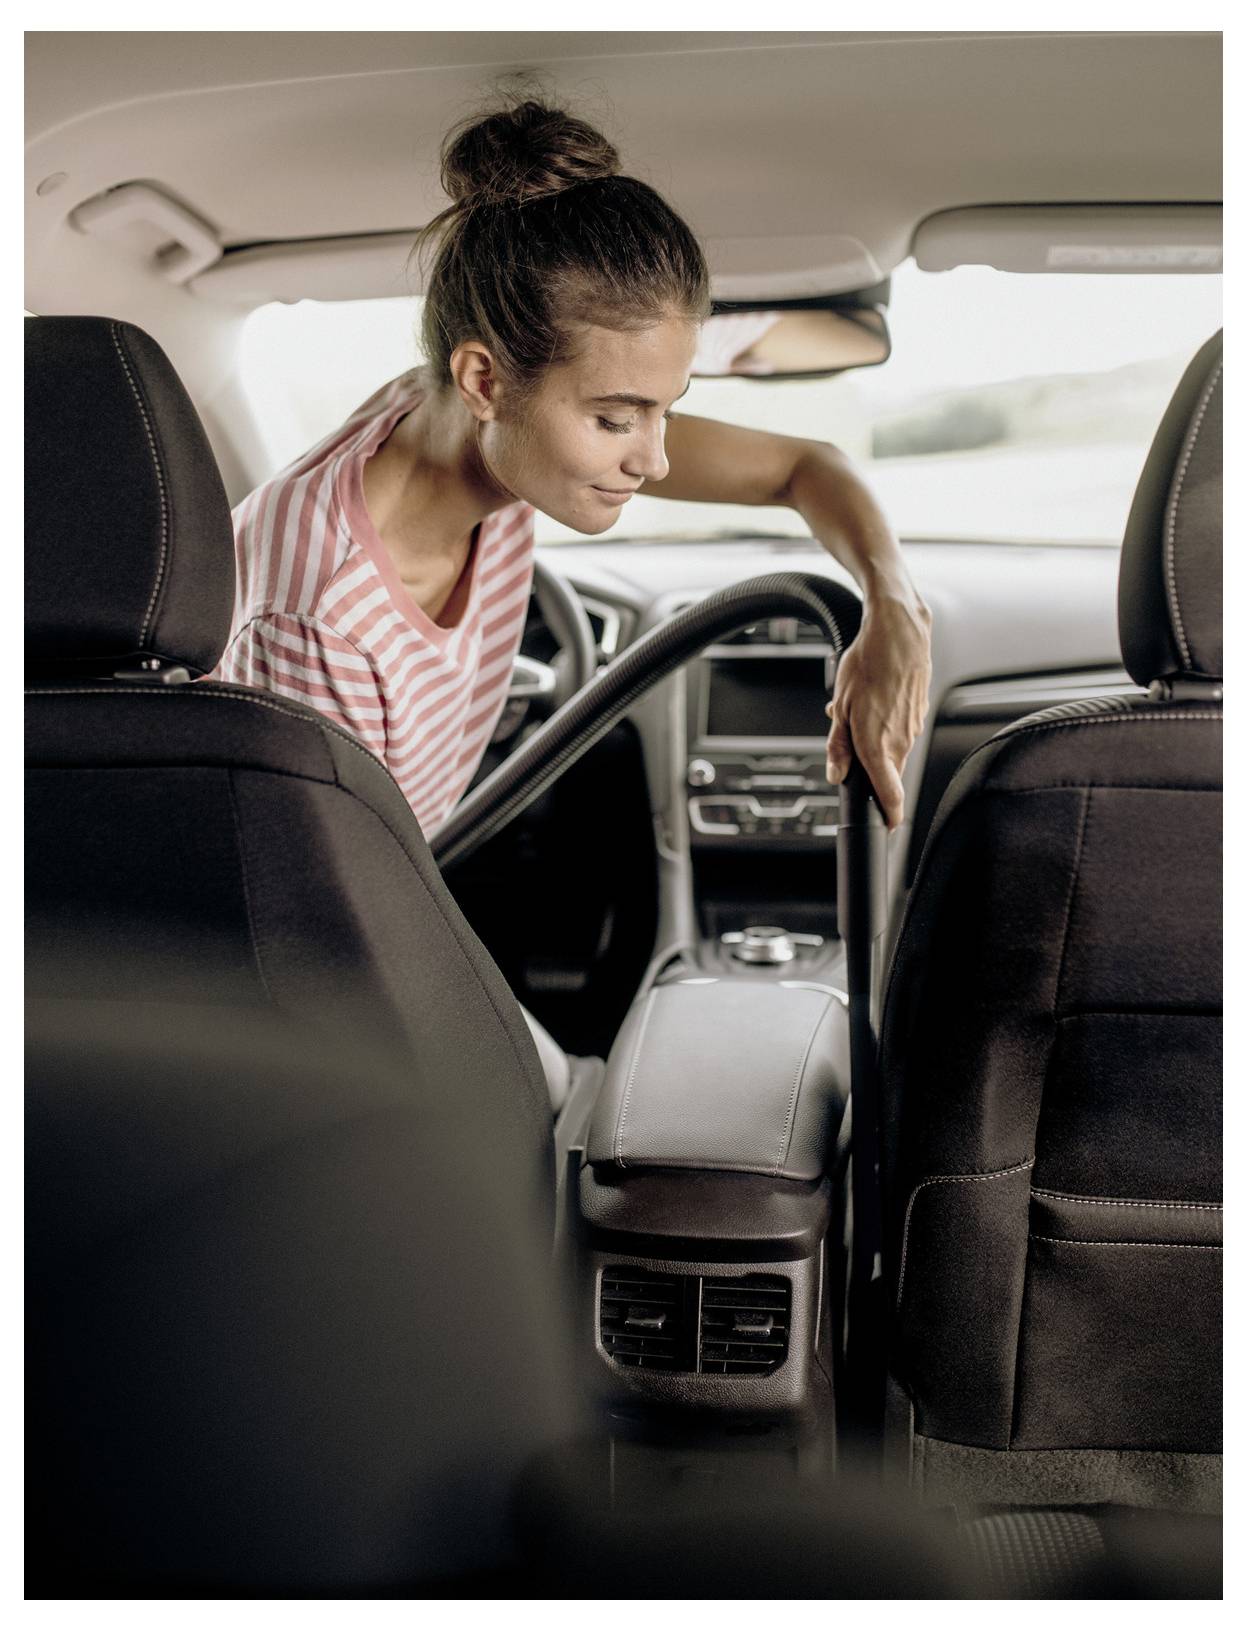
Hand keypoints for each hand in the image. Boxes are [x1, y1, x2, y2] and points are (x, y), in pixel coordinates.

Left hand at [824, 595, 931, 830]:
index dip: (889, 817)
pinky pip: (902, 730)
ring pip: (893, 750)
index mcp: (877, 745)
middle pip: (888, 774)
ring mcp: (913, 727)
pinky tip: (876, 702)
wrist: (899, 632)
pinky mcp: (920, 712)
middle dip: (872, 769)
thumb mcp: (840, 706)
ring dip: (877, 742)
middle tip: (853, 750)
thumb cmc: (869, 663)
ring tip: (861, 714)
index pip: (890, 796)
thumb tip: (836, 773)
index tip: (887, 827)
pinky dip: (888, 724)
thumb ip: (838, 746)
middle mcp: (900, 741)